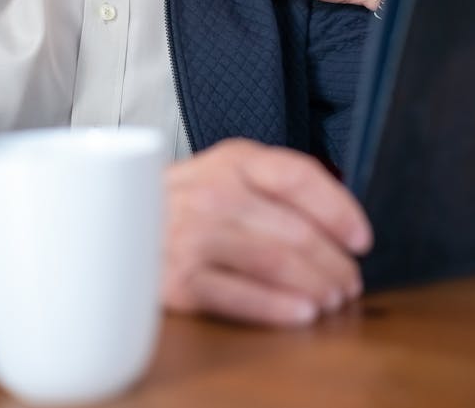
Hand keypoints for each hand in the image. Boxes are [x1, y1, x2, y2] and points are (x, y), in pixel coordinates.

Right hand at [162, 138, 371, 326]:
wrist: (113, 224)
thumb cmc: (184, 203)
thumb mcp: (226, 174)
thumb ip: (273, 187)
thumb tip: (338, 217)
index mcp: (233, 161)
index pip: (298, 175)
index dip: (338, 209)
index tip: (361, 238)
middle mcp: (213, 193)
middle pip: (294, 229)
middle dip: (333, 262)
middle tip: (349, 282)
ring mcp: (193, 235)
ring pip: (274, 263)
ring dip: (315, 286)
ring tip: (332, 300)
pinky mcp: (177, 279)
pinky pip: (239, 296)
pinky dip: (278, 308)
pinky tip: (301, 313)